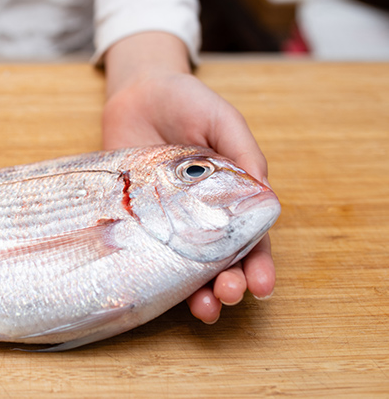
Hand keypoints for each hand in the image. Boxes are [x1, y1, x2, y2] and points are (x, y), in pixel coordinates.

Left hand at [103, 32, 274, 323]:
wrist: (136, 91)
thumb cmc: (186, 101)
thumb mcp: (221, 119)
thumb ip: (242, 151)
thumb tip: (265, 197)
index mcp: (228, 196)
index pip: (249, 238)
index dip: (258, 264)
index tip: (261, 286)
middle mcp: (198, 214)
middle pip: (218, 260)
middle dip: (228, 283)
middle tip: (228, 295)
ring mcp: (164, 218)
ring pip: (182, 264)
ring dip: (196, 291)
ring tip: (205, 308)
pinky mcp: (133, 215)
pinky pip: (142, 248)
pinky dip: (151, 271)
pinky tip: (158, 289)